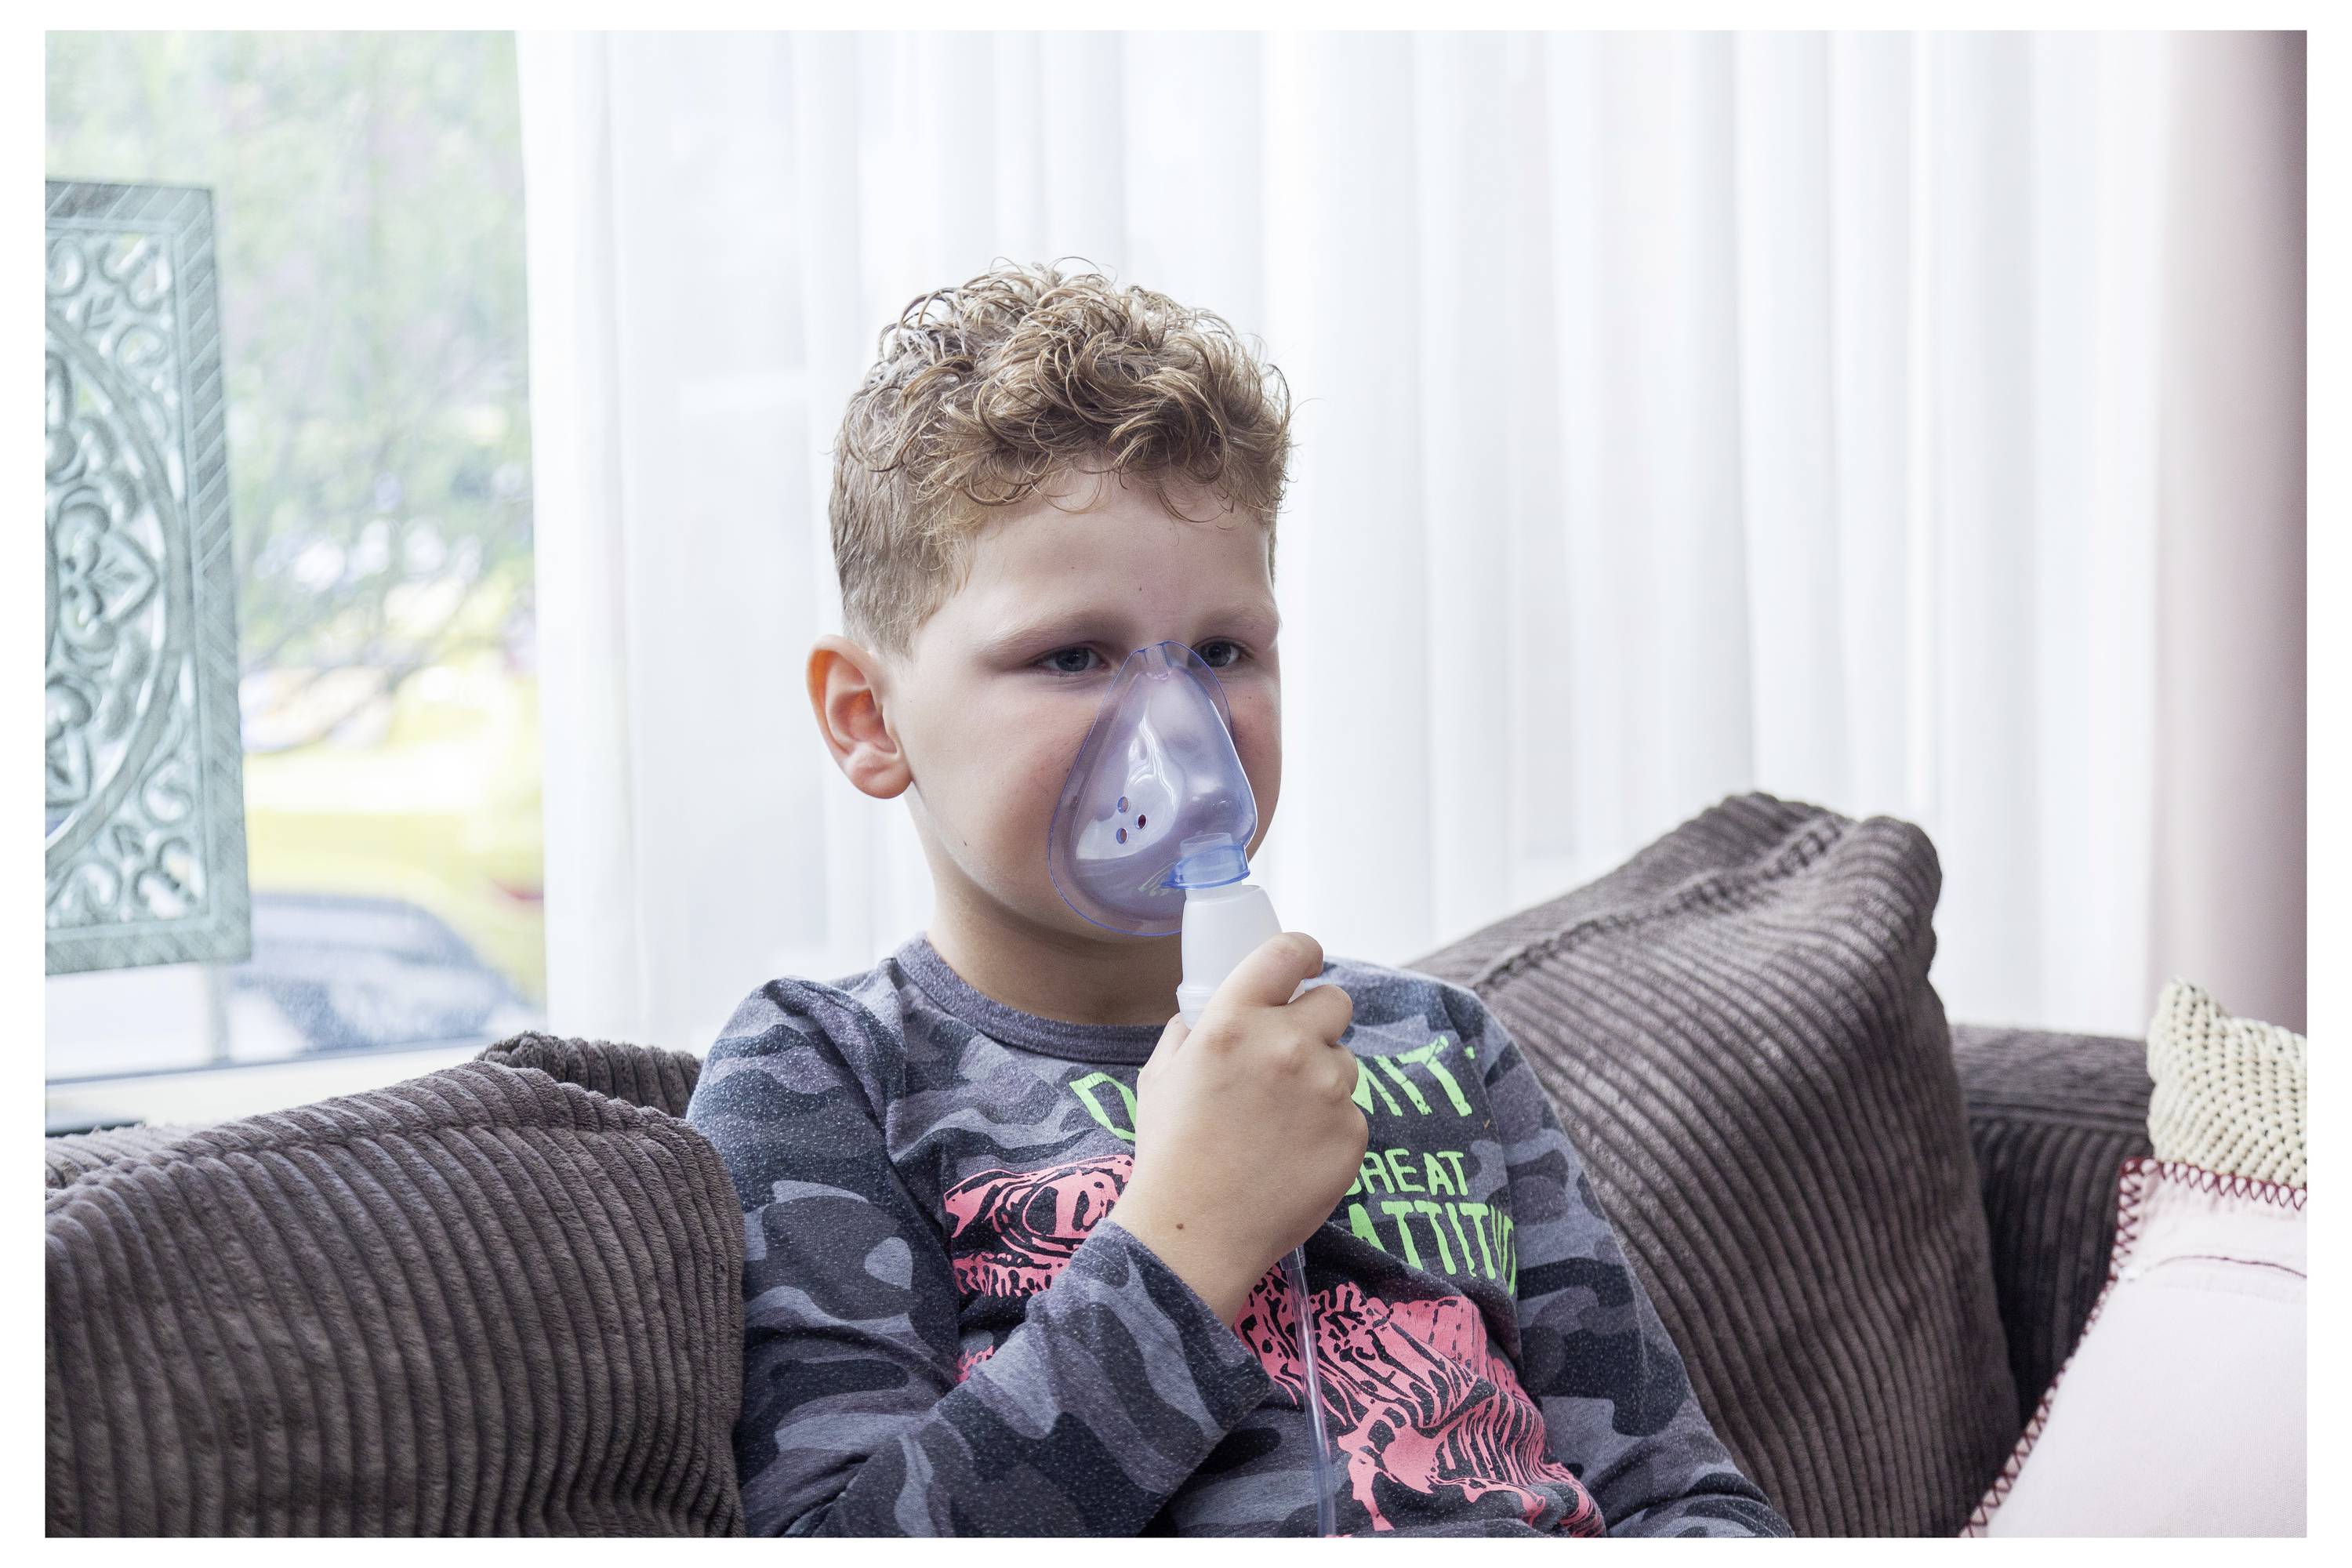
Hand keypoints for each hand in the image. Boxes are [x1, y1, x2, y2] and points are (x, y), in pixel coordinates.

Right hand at [1111, 932, 1364, 1326]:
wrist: (1195, 1232)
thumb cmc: (1170, 1153)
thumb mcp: (1161, 1076)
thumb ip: (1189, 1031)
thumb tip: (1209, 1011)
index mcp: (1235, 1019)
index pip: (1289, 951)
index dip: (1302, 953)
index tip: (1303, 965)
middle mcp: (1288, 1044)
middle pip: (1335, 1001)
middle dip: (1317, 1020)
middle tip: (1289, 1054)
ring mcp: (1328, 1090)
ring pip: (1344, 1061)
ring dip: (1322, 1078)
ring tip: (1281, 1121)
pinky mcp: (1353, 1133)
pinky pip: (1351, 1112)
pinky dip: (1329, 1126)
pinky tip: (1293, 1154)